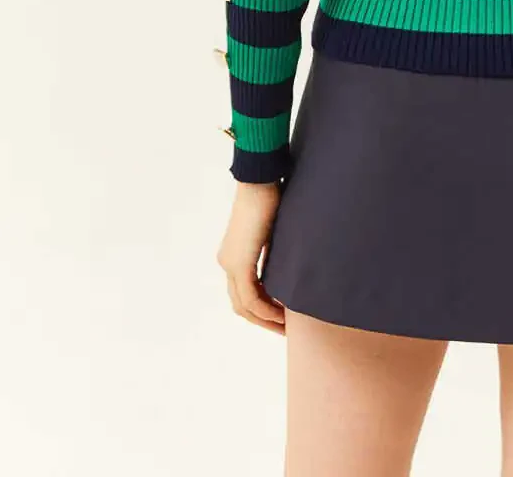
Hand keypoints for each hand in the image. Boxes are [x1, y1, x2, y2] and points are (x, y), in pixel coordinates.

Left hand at [216, 181, 285, 333]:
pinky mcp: (239, 263)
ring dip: (264, 319)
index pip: (243, 293)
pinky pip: (251, 297)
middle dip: (262, 321)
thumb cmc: (269, 198)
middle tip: (283, 329)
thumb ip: (271, 253)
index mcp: (233, 255)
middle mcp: (227, 263)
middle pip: (240, 305)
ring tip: (285, 327)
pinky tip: (282, 314)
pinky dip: (265, 309)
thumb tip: (285, 267)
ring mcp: (230, 264)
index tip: (281, 316)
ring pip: (243, 306)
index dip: (261, 309)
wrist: (259, 182)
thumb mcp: (272, 233)